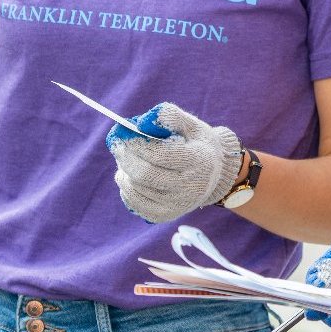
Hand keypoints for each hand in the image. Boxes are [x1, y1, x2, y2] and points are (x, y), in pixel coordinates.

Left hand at [106, 102, 243, 222]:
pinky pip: (136, 204)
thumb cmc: (197, 144)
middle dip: (125, 157)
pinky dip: (126, 189)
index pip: (160, 154)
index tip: (122, 132)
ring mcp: (179, 204)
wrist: (214, 174)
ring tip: (126, 160)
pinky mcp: (167, 215)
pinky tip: (128, 177)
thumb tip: (142, 122)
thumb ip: (169, 116)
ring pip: (137, 189)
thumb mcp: (190, 124)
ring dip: (124, 171)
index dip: (137, 143)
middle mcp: (191, 186)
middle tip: (116, 145)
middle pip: (146, 175)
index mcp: (199, 161)